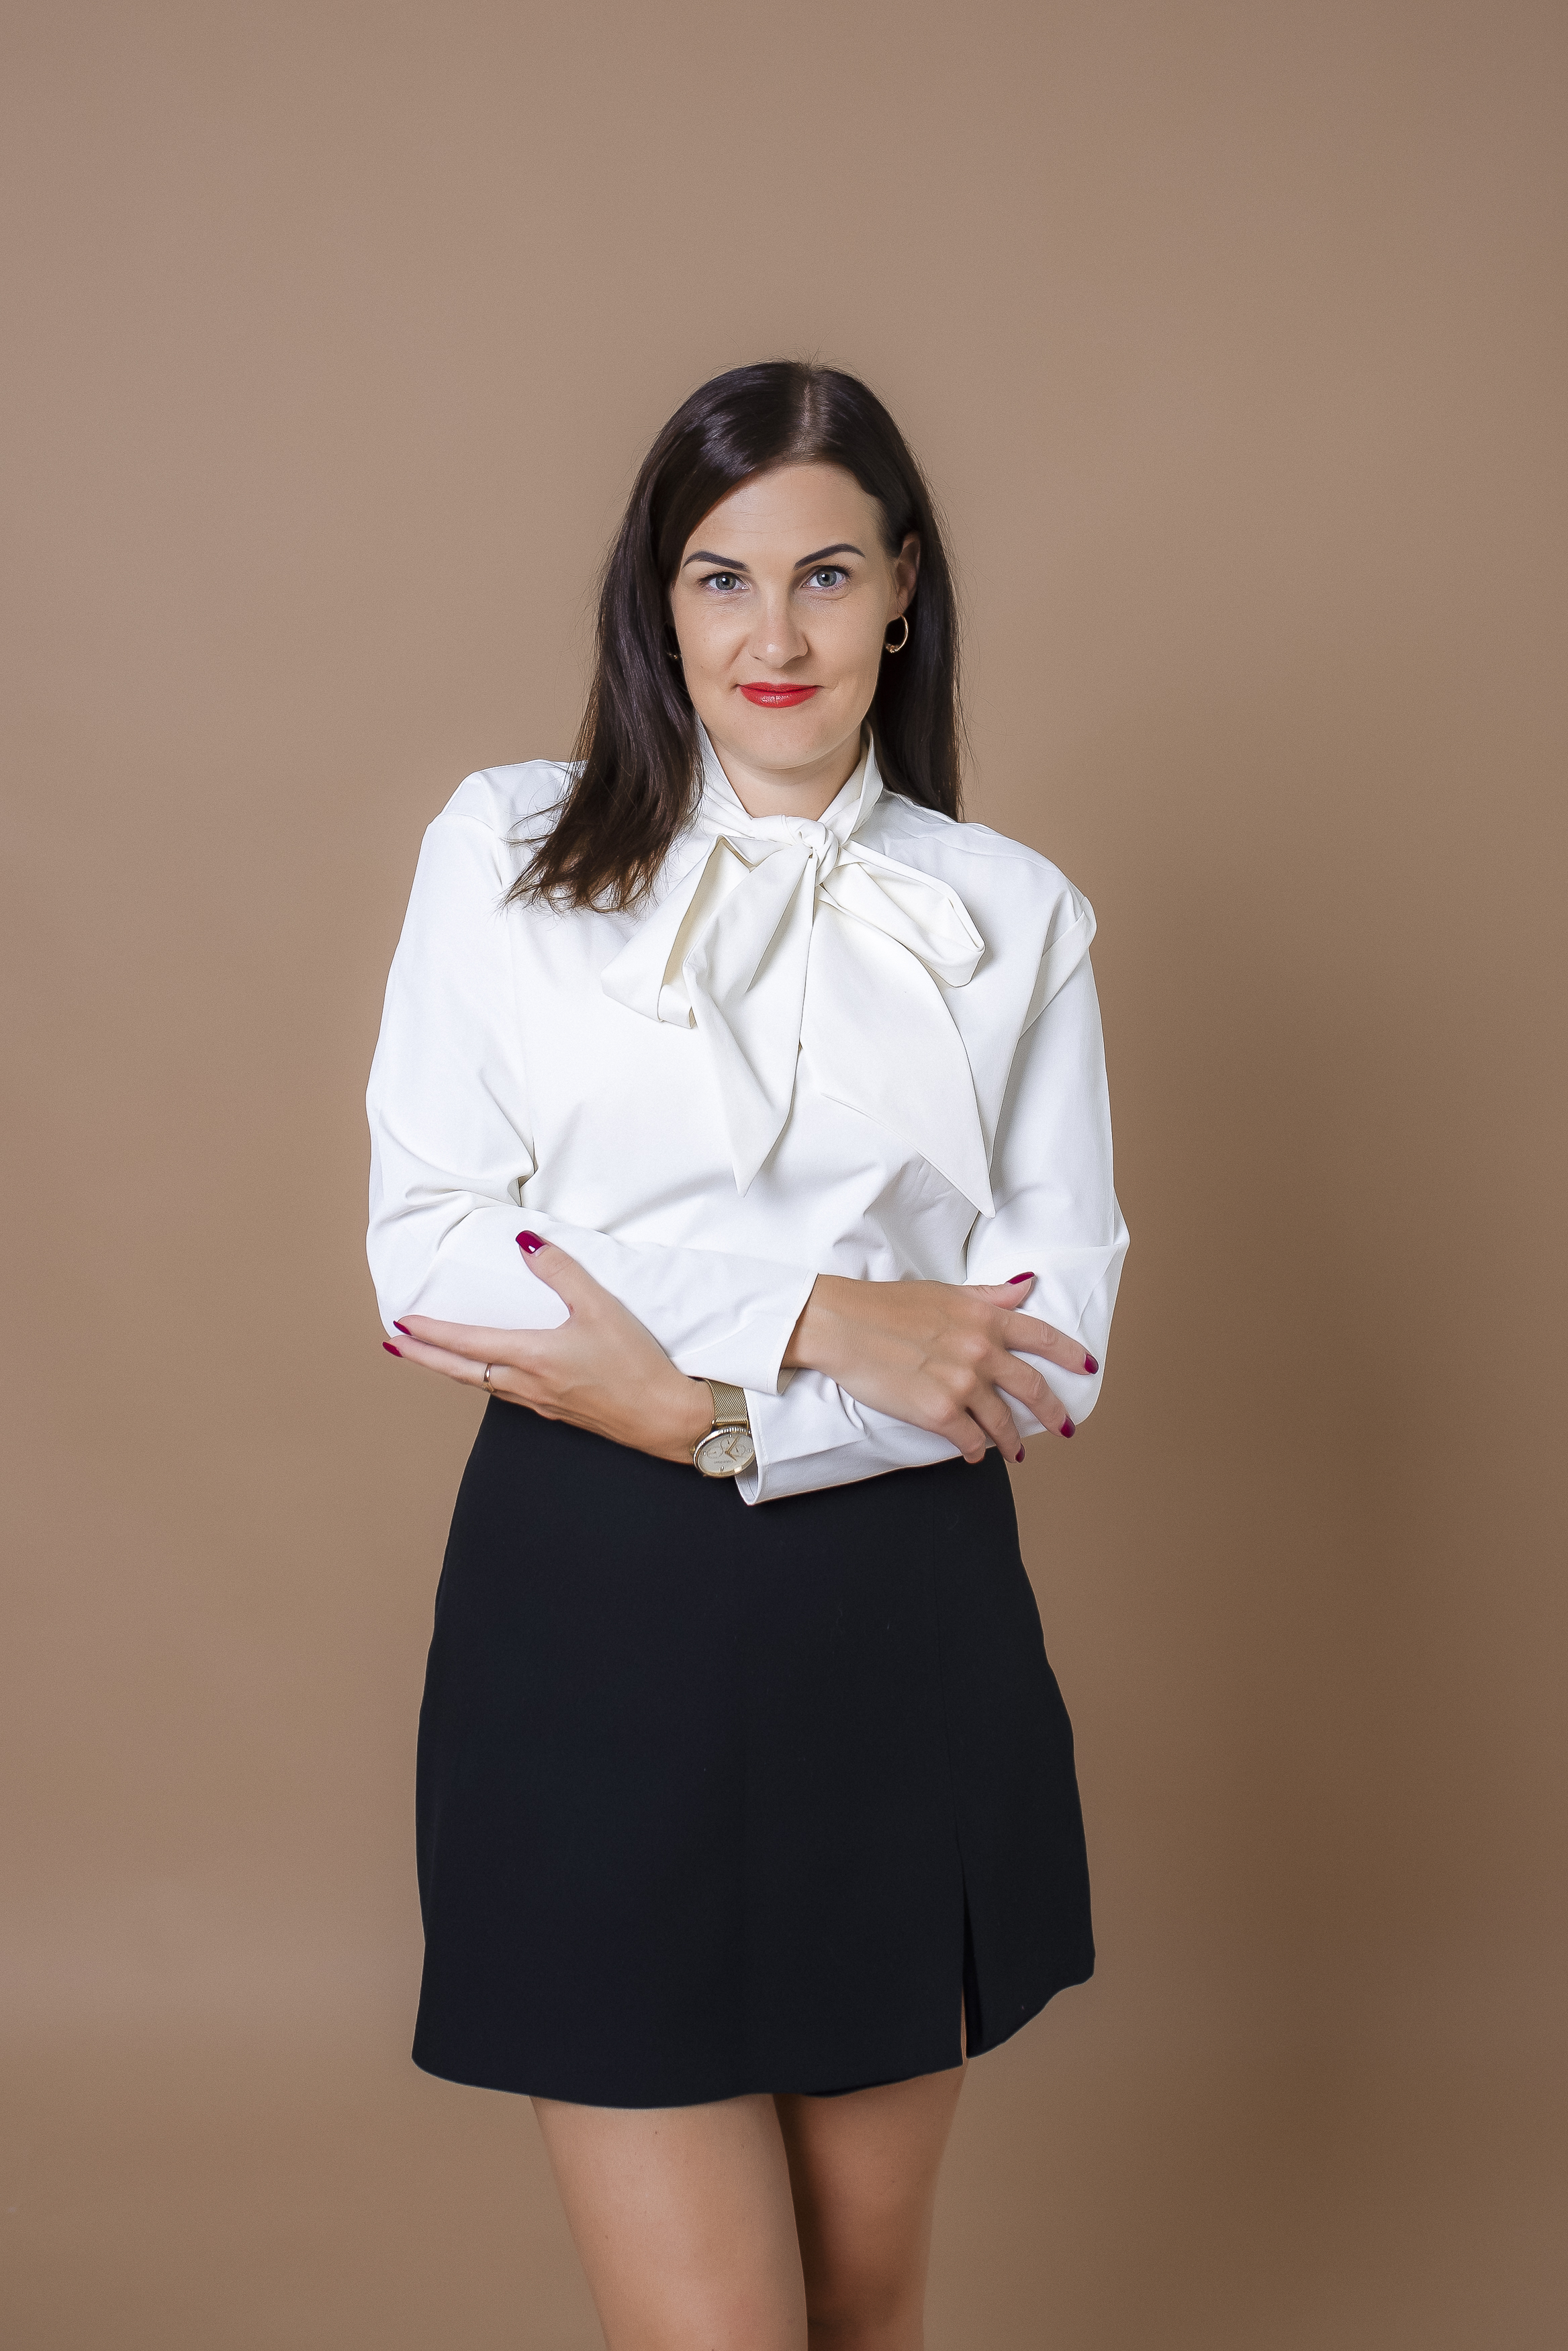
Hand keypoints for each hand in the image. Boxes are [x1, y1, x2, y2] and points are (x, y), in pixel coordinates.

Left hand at [384, 1236, 713, 1463]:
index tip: (401, 1322)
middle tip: (396, 1345)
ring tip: (433, 1356)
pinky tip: (491, 1375)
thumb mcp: (601, 1307)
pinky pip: (506, 1394)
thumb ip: (562, 1272)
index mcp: (532, 1357)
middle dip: (424, 1356)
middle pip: (461, 1371)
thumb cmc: (635, 1365)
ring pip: (481, 1385)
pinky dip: (484, 1380)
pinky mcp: (557, 1412)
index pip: (466, 1343)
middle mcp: (526, 1384)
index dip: (431, 1332)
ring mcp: (540, 1403)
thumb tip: (525, 1244)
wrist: (664, 1418)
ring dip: (451, 1370)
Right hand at [781, 1272, 1094, 1462]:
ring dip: (1011, 1441)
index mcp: (985, 1318)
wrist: (844, 1324)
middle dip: (1052, 1411)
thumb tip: (1025, 1287)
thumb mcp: (944, 1292)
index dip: (1070, 1355)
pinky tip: (975, 1453)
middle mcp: (981, 1351)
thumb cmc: (887, 1304)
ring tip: (1015, 1452)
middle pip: (1032, 1387)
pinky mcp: (938, 1412)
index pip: (1042, 1337)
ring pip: (1002, 1422)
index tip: (1088, 1369)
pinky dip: (976, 1450)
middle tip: (1063, 1426)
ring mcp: (962, 1384)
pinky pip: (969, 1440)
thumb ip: (989, 1296)